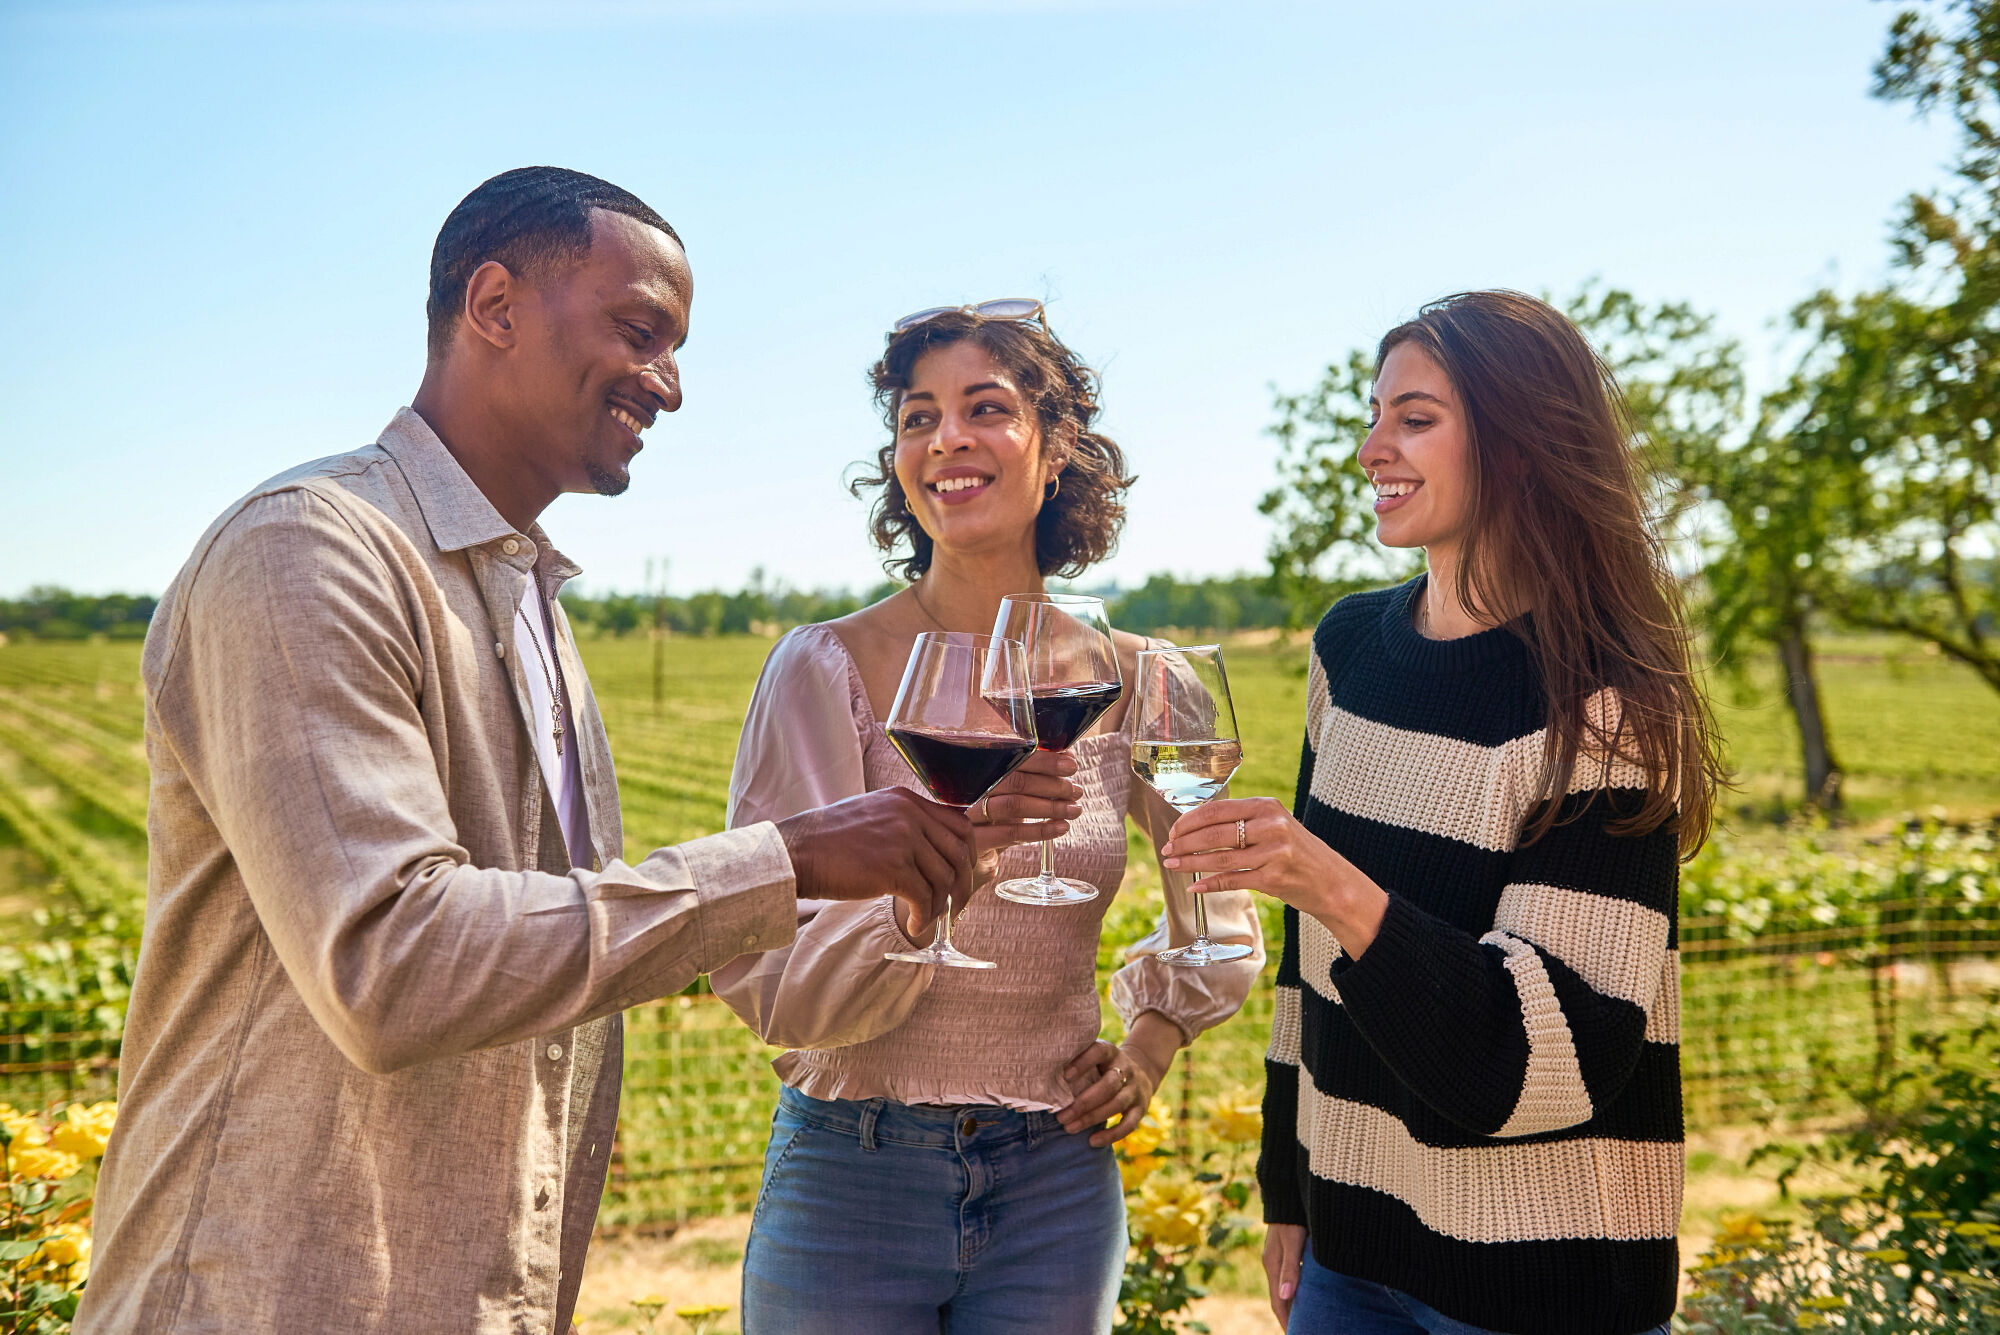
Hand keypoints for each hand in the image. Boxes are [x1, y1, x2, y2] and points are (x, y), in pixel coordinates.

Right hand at [775, 789, 970, 933]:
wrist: (796, 852)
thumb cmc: (828, 840)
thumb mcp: (872, 815)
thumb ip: (903, 823)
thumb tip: (931, 850)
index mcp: (907, 801)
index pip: (959, 823)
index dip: (968, 853)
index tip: (963, 874)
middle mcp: (909, 815)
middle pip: (959, 852)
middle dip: (963, 884)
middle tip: (956, 906)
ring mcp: (902, 840)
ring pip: (944, 878)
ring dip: (941, 905)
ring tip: (928, 919)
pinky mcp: (892, 868)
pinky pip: (924, 898)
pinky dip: (924, 917)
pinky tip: (915, 925)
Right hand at [970, 748, 1081, 857]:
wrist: (970, 850)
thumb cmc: (994, 814)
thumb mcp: (1009, 792)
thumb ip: (1034, 773)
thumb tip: (1067, 757)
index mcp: (979, 769)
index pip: (1013, 758)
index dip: (1045, 760)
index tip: (1071, 765)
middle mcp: (971, 787)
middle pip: (1015, 781)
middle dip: (1052, 784)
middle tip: (1075, 791)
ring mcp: (969, 813)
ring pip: (1014, 805)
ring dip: (1050, 807)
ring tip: (1074, 810)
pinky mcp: (975, 839)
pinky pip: (1011, 833)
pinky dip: (1040, 830)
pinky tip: (1060, 827)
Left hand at [1056, 1012, 1179, 1147]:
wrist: (1143, 1070)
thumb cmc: (1105, 1066)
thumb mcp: (1095, 1056)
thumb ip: (1077, 1061)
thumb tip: (1044, 1074)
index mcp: (1111, 1053)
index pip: (1099, 1052)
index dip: (1083, 1062)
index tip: (1064, 1076)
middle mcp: (1126, 1069)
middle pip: (1108, 1085)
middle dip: (1083, 1103)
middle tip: (1061, 1117)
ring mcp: (1135, 1090)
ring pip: (1116, 1105)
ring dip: (1091, 1118)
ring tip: (1069, 1128)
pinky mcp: (1141, 1108)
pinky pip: (1129, 1124)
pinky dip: (1111, 1135)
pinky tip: (1093, 1141)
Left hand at [1161, 796, 1387, 957]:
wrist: (1332, 881)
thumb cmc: (1297, 851)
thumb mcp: (1274, 825)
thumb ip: (1242, 822)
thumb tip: (1196, 827)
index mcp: (1267, 806)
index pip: (1218, 809)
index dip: (1190, 821)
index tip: (1173, 831)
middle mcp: (1271, 825)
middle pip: (1215, 833)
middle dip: (1184, 842)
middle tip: (1166, 850)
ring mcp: (1274, 852)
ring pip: (1221, 858)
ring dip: (1191, 862)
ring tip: (1172, 866)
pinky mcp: (1274, 878)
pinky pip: (1233, 879)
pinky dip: (1210, 883)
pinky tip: (1194, 886)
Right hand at [1264, 1223, 1305, 1326]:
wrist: (1286, 1191)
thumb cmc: (1293, 1216)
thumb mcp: (1292, 1242)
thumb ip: (1291, 1268)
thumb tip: (1285, 1296)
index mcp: (1273, 1265)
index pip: (1278, 1302)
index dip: (1287, 1321)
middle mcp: (1273, 1263)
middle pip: (1280, 1298)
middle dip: (1289, 1317)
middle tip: (1303, 1330)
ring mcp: (1278, 1256)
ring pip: (1286, 1287)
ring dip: (1294, 1304)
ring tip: (1306, 1319)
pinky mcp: (1286, 1249)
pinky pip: (1291, 1276)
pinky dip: (1298, 1290)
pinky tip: (1308, 1292)